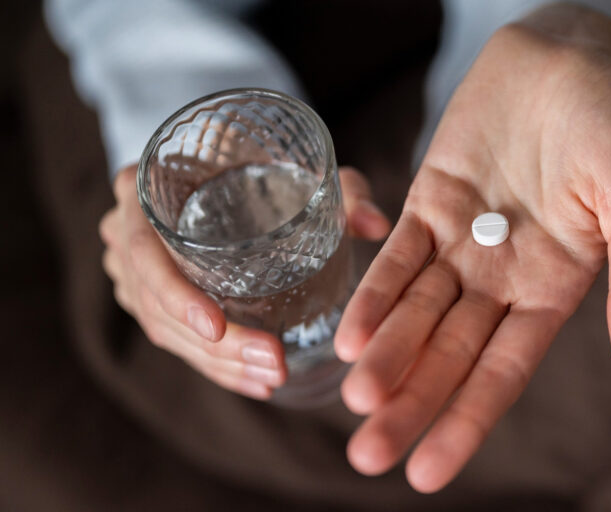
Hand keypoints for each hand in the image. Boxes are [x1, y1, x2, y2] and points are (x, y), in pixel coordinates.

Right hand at [100, 164, 389, 399]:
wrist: (224, 162)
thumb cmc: (259, 157)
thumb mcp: (299, 162)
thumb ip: (340, 187)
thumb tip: (375, 224)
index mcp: (142, 185)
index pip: (142, 249)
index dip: (175, 294)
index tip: (217, 327)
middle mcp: (126, 229)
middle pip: (156, 305)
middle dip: (217, 347)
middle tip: (274, 365)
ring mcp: (133, 269)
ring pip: (165, 332)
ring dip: (219, 365)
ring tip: (273, 379)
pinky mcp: (151, 297)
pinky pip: (175, 339)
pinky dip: (214, 364)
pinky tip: (254, 381)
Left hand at [335, 5, 610, 491]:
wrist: (564, 58)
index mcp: (552, 290)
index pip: (502, 373)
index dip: (465, 421)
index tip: (427, 472)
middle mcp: (500, 280)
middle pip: (447, 355)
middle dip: (409, 403)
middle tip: (366, 455)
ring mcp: (460, 245)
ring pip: (415, 313)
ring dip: (383, 356)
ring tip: (353, 403)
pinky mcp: (427, 206)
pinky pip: (397, 258)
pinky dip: (375, 294)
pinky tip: (349, 335)